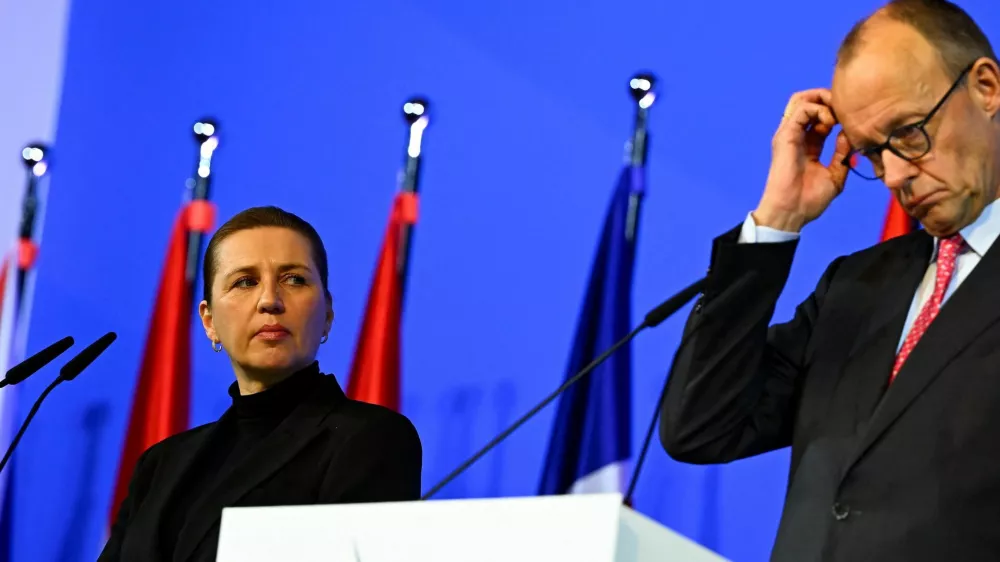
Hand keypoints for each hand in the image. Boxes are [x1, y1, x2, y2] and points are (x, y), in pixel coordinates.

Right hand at [753, 89, 851, 231]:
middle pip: (808, 101)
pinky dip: (819, 109)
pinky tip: (830, 122)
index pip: (820, 117)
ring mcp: (789, 134)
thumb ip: (842, 154)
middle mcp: (797, 136)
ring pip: (802, 99)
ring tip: (836, 114)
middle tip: (845, 108)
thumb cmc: (809, 200)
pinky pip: (801, 108)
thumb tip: (848, 134)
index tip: (852, 121)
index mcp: (809, 145)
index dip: (837, 112)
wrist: (792, 211)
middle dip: (828, 97)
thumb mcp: (835, 175)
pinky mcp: (785, 134)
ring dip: (823, 99)